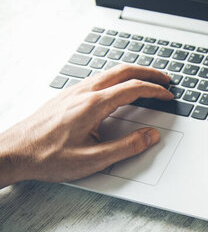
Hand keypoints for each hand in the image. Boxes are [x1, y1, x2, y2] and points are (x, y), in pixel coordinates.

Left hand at [0, 65, 172, 187]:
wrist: (13, 152)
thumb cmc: (47, 157)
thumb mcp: (93, 160)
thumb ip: (127, 147)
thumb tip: (150, 136)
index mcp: (93, 105)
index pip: (133, 88)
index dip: (155, 91)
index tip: (167, 95)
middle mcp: (83, 93)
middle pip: (123, 71)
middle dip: (148, 72)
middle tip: (164, 79)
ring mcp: (73, 92)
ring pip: (109, 72)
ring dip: (132, 73)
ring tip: (146, 80)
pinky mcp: (66, 96)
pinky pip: (97, 78)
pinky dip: (116, 78)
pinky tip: (117, 88)